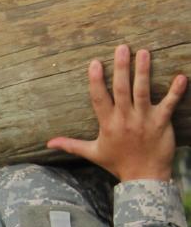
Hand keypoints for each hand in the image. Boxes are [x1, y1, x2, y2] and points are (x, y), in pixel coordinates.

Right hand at [47, 45, 186, 182]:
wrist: (143, 177)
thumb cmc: (118, 163)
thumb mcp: (92, 153)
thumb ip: (71, 144)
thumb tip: (48, 144)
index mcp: (107, 124)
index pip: (99, 98)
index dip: (96, 80)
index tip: (95, 62)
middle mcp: (125, 119)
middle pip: (122, 89)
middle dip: (121, 68)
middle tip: (122, 48)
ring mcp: (144, 120)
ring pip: (143, 91)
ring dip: (143, 71)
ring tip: (144, 52)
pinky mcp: (162, 123)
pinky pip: (170, 104)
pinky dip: (176, 91)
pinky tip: (181, 76)